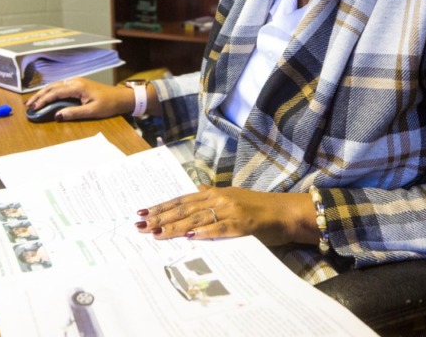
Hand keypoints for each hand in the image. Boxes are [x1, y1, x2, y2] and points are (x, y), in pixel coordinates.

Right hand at [24, 77, 133, 121]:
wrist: (121, 97)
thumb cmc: (109, 104)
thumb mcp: (92, 111)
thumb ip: (74, 113)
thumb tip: (57, 115)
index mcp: (77, 86)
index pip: (55, 92)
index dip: (43, 100)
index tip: (34, 108)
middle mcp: (75, 81)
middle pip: (52, 87)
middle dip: (39, 95)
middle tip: (28, 105)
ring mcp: (76, 81)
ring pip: (55, 86)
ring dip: (44, 93)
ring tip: (33, 101)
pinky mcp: (78, 85)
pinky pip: (60, 87)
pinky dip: (51, 92)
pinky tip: (46, 97)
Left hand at [135, 185, 317, 246]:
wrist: (285, 212)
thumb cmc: (259, 208)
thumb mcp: (232, 196)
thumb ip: (212, 194)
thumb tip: (196, 187)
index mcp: (213, 194)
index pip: (180, 200)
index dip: (160, 207)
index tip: (141, 213)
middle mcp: (218, 199)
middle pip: (183, 209)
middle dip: (160, 218)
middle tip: (140, 226)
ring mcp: (230, 210)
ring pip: (196, 219)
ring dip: (175, 227)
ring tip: (156, 233)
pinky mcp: (243, 223)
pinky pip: (220, 229)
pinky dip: (205, 233)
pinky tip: (191, 237)